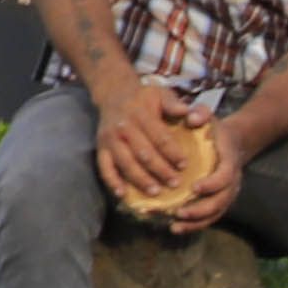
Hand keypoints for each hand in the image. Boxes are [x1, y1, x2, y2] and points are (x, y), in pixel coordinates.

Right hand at [92, 79, 205, 211]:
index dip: (172, 152)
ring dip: (140, 180)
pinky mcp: (101, 149)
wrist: (113, 94)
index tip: (185, 165)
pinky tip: (123, 194)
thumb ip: (174, 103)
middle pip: (143, 153)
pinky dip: (112, 182)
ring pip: (126, 163)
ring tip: (156, 192)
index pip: (159, 136)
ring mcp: (110, 140)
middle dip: (160, 170)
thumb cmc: (144, 97)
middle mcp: (123, 128)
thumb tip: (187, 111)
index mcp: (140, 114)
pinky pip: (104, 168)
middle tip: (175, 184)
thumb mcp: (160, 93)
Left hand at [162, 116, 249, 233]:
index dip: (212, 184)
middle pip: (220, 201)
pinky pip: (209, 218)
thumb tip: (191, 117)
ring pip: (215, 213)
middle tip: (179, 212)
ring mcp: (226, 194)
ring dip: (196, 222)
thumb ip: (201, 113)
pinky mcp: (218, 202)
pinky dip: (194, 225)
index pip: (225, 176)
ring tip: (174, 224)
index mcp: (230, 162)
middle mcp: (232, 182)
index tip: (194, 187)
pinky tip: (175, 228)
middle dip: (200, 209)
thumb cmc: (213, 130)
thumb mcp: (208, 116)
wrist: (231, 143)